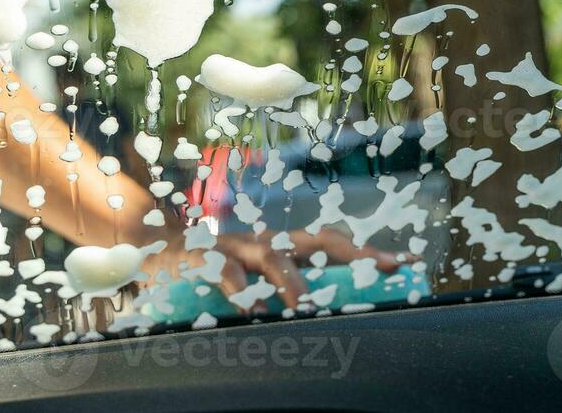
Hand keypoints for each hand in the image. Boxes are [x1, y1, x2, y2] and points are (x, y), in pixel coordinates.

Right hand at [142, 227, 404, 313]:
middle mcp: (267, 241)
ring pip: (273, 254)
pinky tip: (249, 310)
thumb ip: (287, 294)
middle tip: (378, 270)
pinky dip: (238, 290)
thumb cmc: (215, 275)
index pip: (335, 244)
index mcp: (284, 247)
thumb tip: (328, 323)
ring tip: (306, 305)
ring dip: (292, 279)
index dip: (370, 251)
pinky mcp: (205, 257)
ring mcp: (238, 246)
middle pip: (316, 239)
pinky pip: (225, 272)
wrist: (155, 252)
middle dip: (350, 253)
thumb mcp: (255, 281)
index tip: (407, 263)